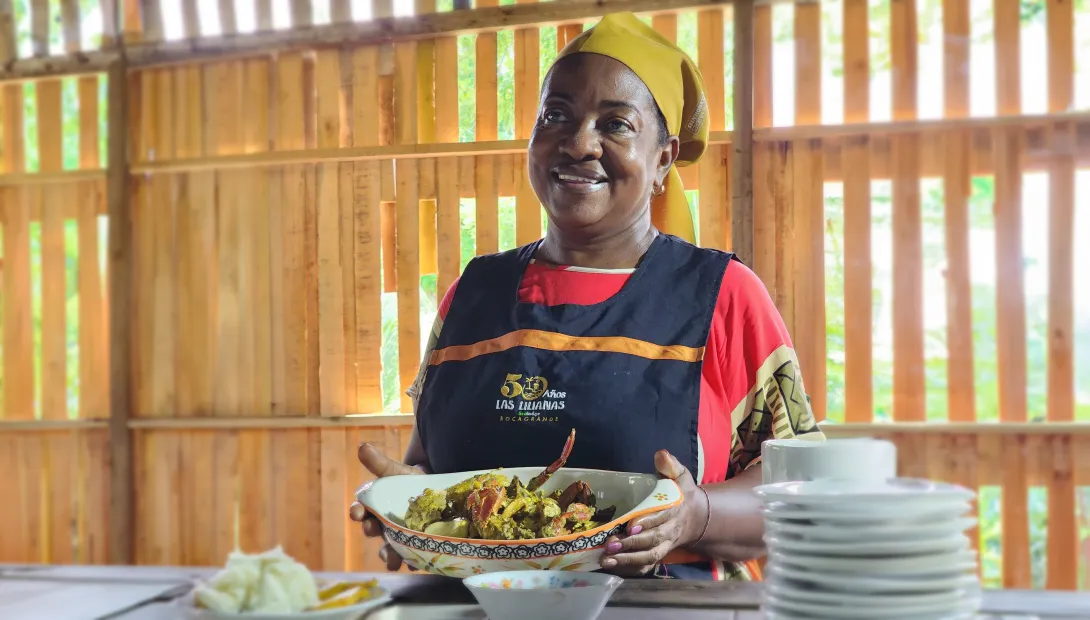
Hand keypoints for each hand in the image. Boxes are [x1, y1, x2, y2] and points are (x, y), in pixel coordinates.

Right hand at [348, 443, 424, 570]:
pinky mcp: (415, 545)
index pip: (360, 511)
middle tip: (371, 528)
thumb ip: (379, 463)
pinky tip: (416, 563)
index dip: (357, 512)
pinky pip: (411, 557)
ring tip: (393, 561)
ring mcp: (398, 537)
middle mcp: (383, 525)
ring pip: (389, 550)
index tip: (356, 512)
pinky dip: (412, 562)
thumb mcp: (396, 471)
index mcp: (374, 507)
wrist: (434, 489)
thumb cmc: (408, 481)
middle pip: (373, 532)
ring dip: (389, 556)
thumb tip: (362, 447)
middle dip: (371, 531)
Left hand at [599, 450, 707, 575]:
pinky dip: (630, 569)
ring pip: (649, 556)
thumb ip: (670, 465)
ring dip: (628, 559)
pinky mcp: (658, 555)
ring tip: (606, 558)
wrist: (695, 517)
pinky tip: (612, 567)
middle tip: (610, 543)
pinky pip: (646, 566)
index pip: (662, 517)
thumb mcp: (680, 475)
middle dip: (632, 544)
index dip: (647, 522)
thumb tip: (660, 455)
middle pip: (653, 540)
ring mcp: (665, 545)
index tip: (630, 524)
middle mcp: (671, 531)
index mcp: (676, 509)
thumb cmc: (681, 493)